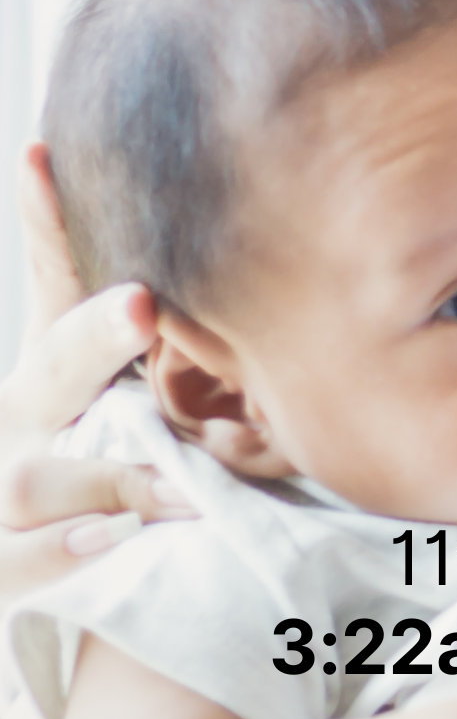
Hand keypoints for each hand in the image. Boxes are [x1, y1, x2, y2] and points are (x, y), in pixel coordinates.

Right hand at [0, 146, 194, 613]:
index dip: (43, 218)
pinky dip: (62, 554)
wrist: (0, 553)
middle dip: (92, 337)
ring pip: (32, 479)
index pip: (47, 281)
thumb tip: (149, 192)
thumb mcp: (92, 389)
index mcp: (44, 368)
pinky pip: (18, 567)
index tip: (40, 152)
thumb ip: (126, 322)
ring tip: (177, 479)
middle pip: (51, 371)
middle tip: (141, 304)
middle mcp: (14, 421)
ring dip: (108, 475)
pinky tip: (108, 538)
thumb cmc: (69, 457)